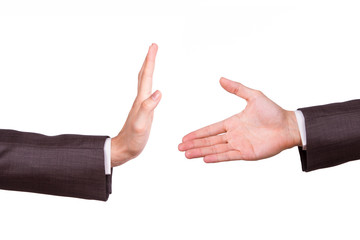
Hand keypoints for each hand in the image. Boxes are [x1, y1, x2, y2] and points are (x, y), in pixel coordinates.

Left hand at [111, 44, 160, 166]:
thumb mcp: (140, 125)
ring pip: (144, 82)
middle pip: (144, 75)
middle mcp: (140, 100)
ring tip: (152, 60)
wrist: (124, 149)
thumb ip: (148, 108)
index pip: (146, 76)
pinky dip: (149, 82)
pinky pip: (146, 91)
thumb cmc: (132, 140)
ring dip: (148, 69)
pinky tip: (151, 85)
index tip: (153, 47)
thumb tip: (158, 91)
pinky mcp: (143, 111)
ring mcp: (141, 105)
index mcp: (141, 101)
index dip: (150, 61)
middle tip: (153, 47)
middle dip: (149, 60)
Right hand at [179, 77, 300, 162]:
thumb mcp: (253, 96)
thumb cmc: (273, 111)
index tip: (185, 137)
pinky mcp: (246, 153)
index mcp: (233, 123)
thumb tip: (220, 79)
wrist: (288, 126)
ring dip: (201, 152)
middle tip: (180, 148)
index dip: (197, 133)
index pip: (210, 129)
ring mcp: (239, 145)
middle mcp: (233, 135)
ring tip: (187, 155)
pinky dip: (216, 157)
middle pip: (209, 141)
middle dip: (194, 144)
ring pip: (215, 149)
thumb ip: (236, 88)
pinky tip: (204, 158)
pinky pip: (228, 156)